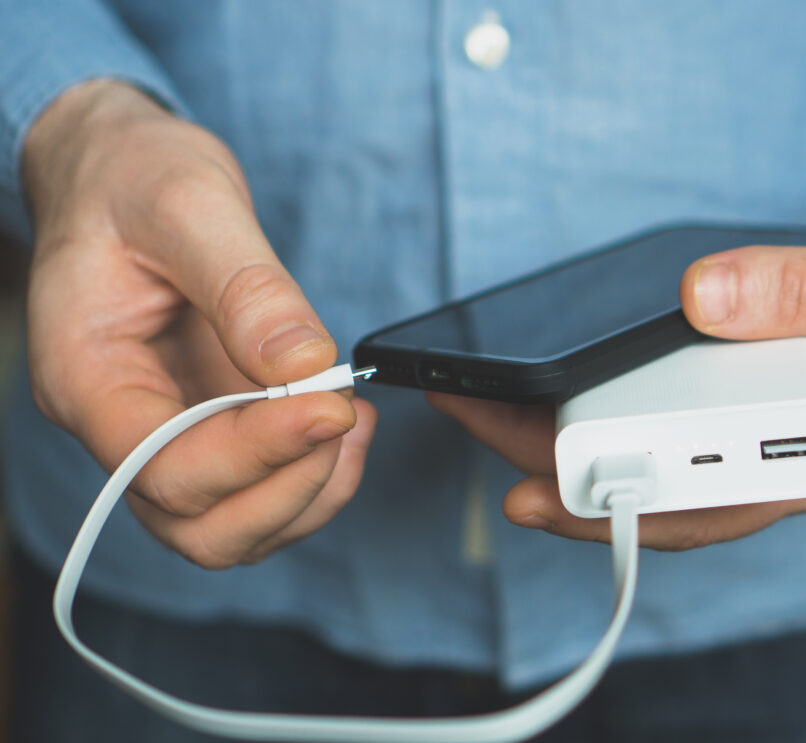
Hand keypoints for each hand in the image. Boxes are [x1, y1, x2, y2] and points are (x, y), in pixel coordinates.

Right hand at [23, 80, 376, 567]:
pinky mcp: (208, 423)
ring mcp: (166, 431)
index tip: (331, 407)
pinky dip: (312, 475)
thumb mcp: (187, 205)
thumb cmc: (131, 178)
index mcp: (88, 376)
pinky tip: (344, 420)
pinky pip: (256, 488)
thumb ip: (246, 288)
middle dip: (286, 489)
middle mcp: (120, 423)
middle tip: (343, 418)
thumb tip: (306, 366)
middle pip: (198, 526)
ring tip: (353, 420)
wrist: (118, 171)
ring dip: (307, 493)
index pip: (162, 465)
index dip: (254, 454)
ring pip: (232, 525)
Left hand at [430, 223, 805, 548]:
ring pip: (654, 467)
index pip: (697, 496)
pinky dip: (613, 428)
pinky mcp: (753, 420)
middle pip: (654, 488)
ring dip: (572, 445)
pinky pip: (670, 440)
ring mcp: (763, 449)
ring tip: (492, 409)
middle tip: (472, 416)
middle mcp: (780, 468)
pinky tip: (564, 411)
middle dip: (557, 463)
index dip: (609, 495)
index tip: (527, 485)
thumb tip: (705, 294)